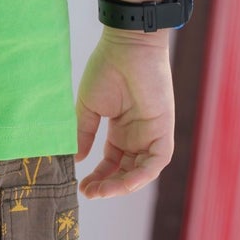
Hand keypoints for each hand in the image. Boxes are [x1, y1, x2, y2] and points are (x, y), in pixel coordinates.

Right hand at [74, 29, 173, 198]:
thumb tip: (76, 159)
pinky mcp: (163, 130)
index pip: (111, 162)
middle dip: (108, 185)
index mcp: (121, 129)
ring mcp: (151, 133)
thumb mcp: (89, 107)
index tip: (81, 186)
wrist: (127, 46)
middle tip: (89, 193)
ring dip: (122, 185)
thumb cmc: (107, 69)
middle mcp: (137, 135)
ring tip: (100, 191)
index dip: (98, 176)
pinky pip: (156, 161)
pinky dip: (142, 175)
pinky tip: (123, 183)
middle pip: (126, 171)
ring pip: (141, 171)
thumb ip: (83, 134)